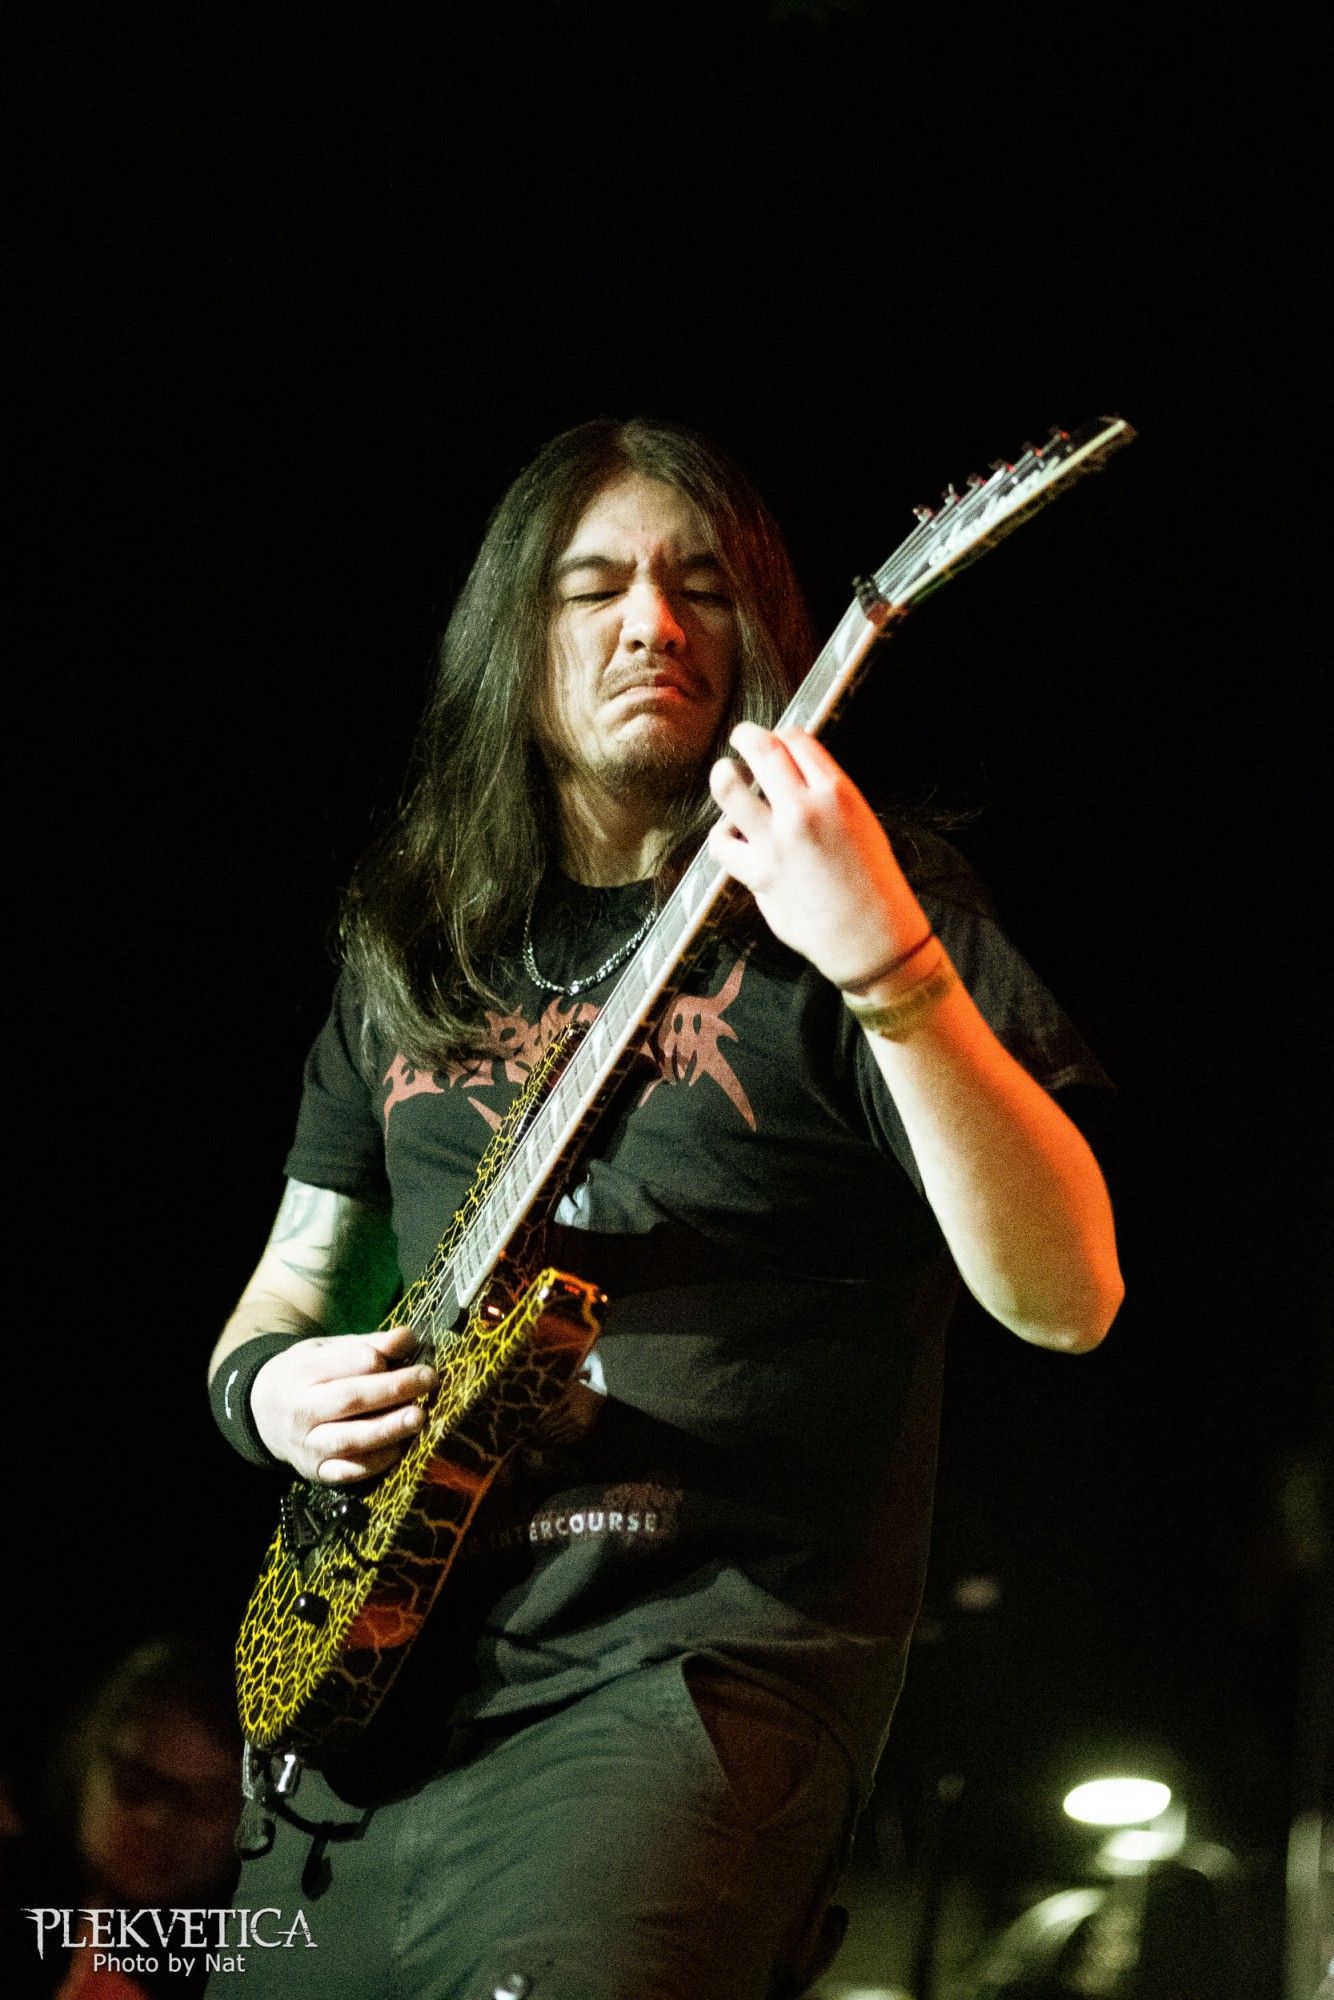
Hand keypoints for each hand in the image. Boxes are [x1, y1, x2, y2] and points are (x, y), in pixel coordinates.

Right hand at [250, 1325, 435, 1482]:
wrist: (265, 1412)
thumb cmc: (310, 1375)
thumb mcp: (329, 1349)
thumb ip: (370, 1344)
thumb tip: (409, 1338)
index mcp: (302, 1371)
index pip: (347, 1362)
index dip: (380, 1358)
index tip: (410, 1351)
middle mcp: (301, 1410)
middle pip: (350, 1399)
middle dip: (393, 1389)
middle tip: (428, 1380)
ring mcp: (306, 1444)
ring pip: (350, 1440)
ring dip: (389, 1429)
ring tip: (419, 1416)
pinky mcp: (316, 1471)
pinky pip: (349, 1471)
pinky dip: (377, 1462)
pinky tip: (400, 1446)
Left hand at [707, 724, 927, 986]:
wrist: (871, 934)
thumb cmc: (871, 880)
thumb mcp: (861, 821)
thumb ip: (825, 796)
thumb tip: (791, 777)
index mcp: (837, 792)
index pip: (798, 741)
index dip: (782, 736)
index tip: (776, 740)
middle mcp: (804, 810)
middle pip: (762, 751)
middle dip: (747, 737)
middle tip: (741, 737)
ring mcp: (777, 841)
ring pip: (729, 788)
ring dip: (723, 774)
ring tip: (724, 774)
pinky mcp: (758, 873)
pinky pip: (722, 843)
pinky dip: (723, 835)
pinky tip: (732, 836)